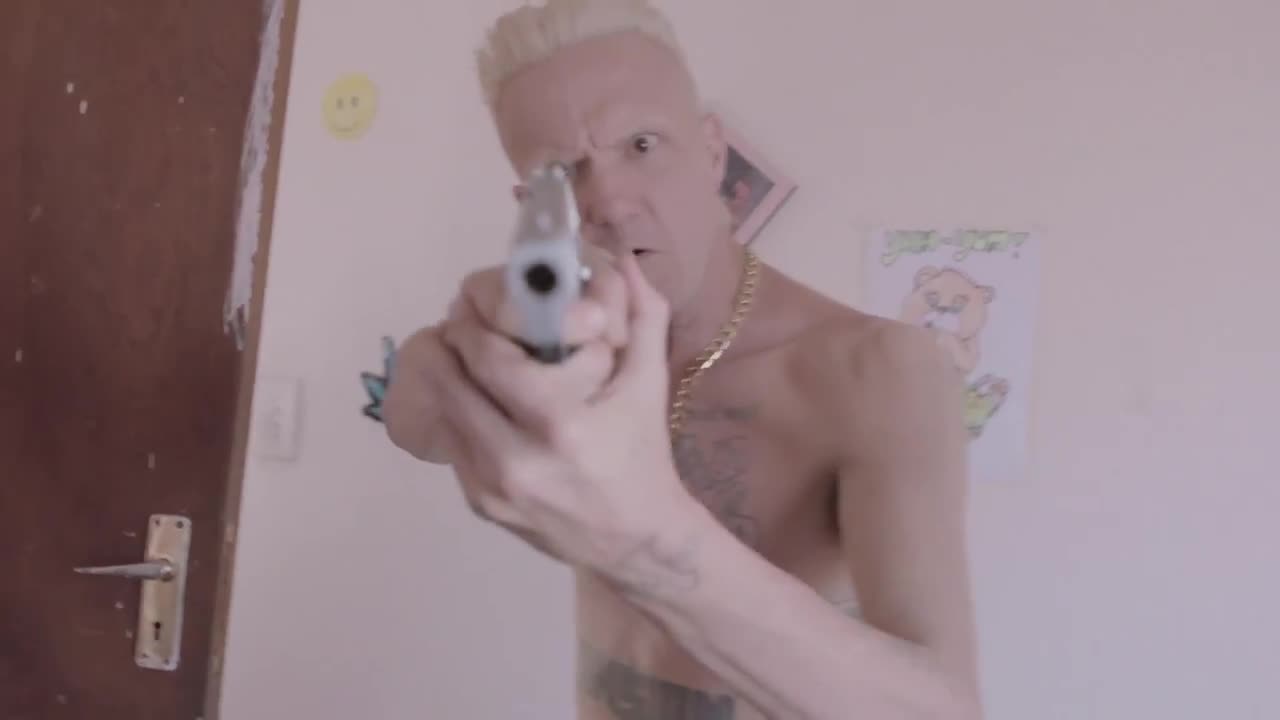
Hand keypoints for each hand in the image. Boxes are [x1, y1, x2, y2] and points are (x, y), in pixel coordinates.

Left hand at [436, 252, 692, 577]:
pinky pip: (449, 440)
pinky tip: (480, 402)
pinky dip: (457, 412)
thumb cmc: (642, 451)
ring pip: (438, 408)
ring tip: (465, 358)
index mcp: (559, 423)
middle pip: (446, 377)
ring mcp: (490, 487)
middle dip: (450, 340)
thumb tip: (621, 257)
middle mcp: (515, 459)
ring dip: (445, 374)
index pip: (485, 354)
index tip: (474, 300)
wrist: (635, 539)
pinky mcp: (477, 504)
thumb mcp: (649, 381)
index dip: (473, 318)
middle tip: (464, 323)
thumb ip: (640, 313)